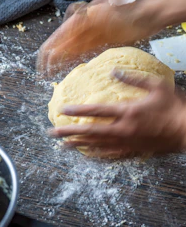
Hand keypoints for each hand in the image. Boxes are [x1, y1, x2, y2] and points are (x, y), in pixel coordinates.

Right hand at [36, 0, 161, 74]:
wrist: (148, 15)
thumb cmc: (128, 11)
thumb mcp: (103, 13)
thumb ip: (84, 22)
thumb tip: (66, 29)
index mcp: (80, 19)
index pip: (57, 37)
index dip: (47, 53)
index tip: (42, 66)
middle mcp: (82, 26)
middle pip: (61, 44)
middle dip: (52, 59)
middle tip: (45, 73)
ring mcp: (91, 34)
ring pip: (70, 49)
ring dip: (61, 61)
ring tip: (52, 73)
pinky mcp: (100, 41)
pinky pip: (83, 52)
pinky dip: (75, 59)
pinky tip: (69, 67)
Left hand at [49, 71, 185, 156]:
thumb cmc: (173, 107)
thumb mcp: (156, 86)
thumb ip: (133, 78)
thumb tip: (114, 71)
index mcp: (127, 111)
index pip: (96, 111)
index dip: (78, 110)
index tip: (63, 110)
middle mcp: (122, 128)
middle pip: (90, 131)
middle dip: (70, 132)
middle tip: (53, 133)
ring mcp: (126, 141)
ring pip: (97, 145)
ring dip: (79, 144)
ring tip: (64, 145)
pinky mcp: (133, 150)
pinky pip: (111, 154)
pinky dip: (98, 155)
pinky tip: (88, 155)